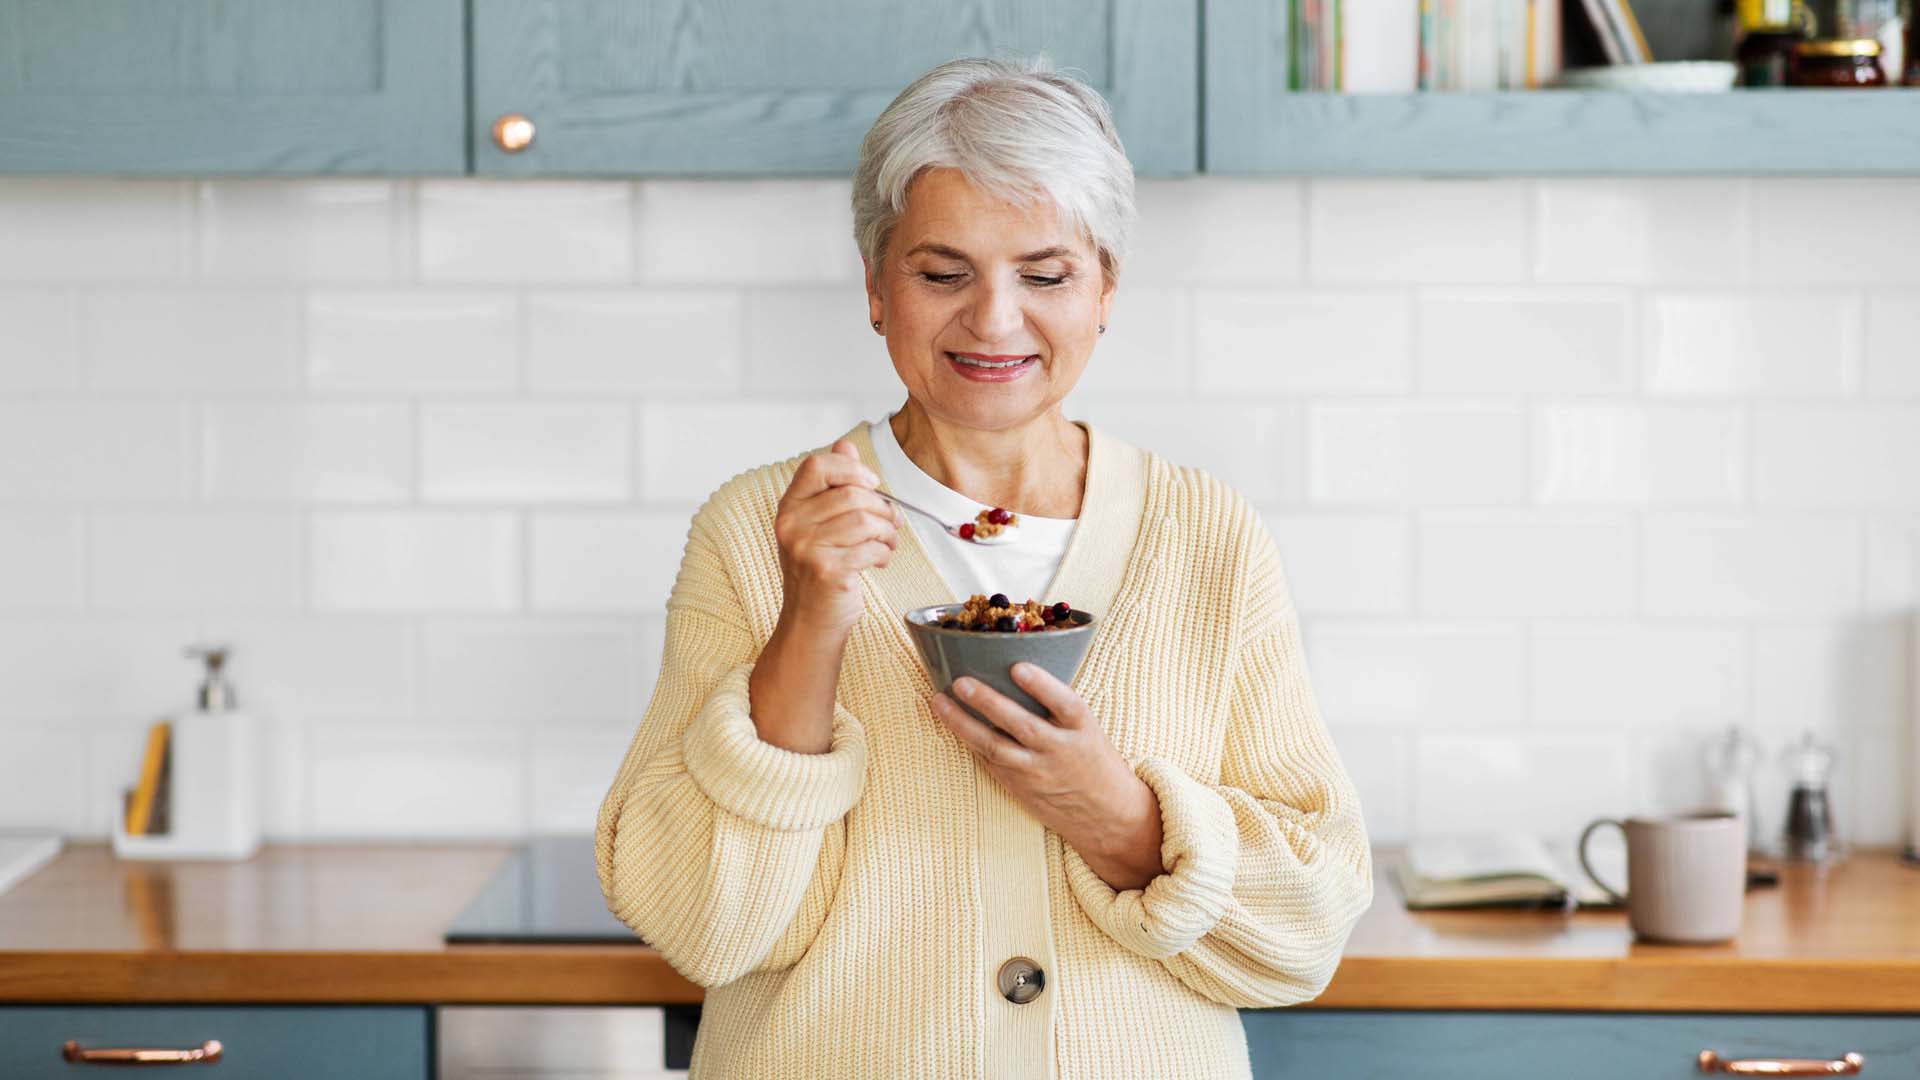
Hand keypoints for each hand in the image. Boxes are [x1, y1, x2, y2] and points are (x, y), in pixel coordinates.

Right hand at [772, 437, 902, 635]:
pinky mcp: (827, 571)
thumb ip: (833, 483)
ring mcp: (807, 549)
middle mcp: (792, 525)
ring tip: (888, 542)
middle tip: (892, 522)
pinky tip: (880, 560)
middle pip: (851, 494)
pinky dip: (884, 553)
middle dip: (883, 507)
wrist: (810, 620)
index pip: (817, 465)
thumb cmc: (819, 569)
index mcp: (789, 507)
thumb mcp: (819, 523)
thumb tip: (845, 444)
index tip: (872, 485)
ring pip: (865, 520)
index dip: (851, 468)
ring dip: (888, 531)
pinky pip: (871, 548)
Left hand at [930, 662, 1165, 890]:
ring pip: (995, 747)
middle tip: (961, 682)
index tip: (1018, 666)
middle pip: (1022, 725)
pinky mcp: (1019, 787)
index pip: (1065, 704)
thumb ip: (1059, 708)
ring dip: (963, 724)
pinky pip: (990, 763)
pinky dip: (969, 742)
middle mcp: (1060, 751)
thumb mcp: (1089, 730)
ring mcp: (1037, 772)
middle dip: (989, 703)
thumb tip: (1015, 669)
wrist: (1107, 816)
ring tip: (940, 701)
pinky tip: (950, 722)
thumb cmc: (1094, 761)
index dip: (1042, 685)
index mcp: (1083, 731)